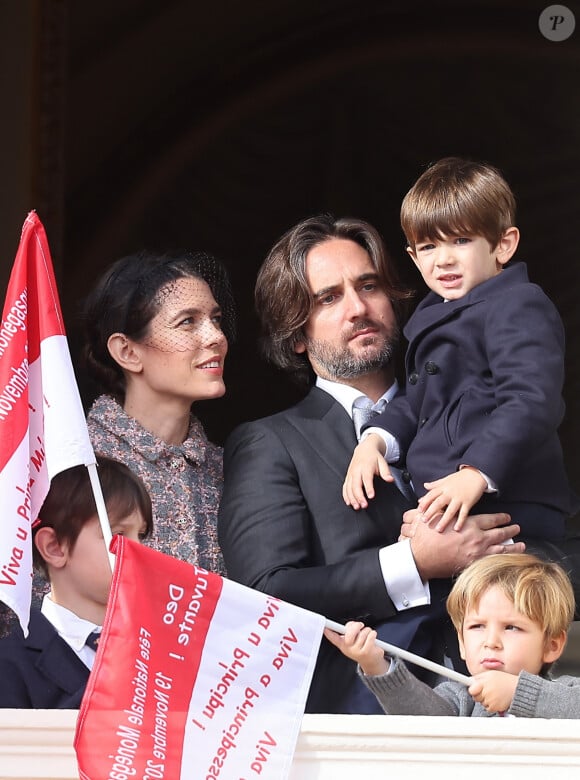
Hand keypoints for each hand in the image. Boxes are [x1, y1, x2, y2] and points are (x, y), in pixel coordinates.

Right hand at [323, 620, 388, 676]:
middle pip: (350, 632)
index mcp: (343, 644)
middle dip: (357, 626)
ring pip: (363, 632)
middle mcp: (349, 648)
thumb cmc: (361, 647)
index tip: (324, 627)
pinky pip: (371, 636)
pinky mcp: (367, 651)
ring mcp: (357, 651)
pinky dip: (373, 634)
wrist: (371, 661)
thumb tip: (351, 625)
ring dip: (367, 631)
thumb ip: (349, 630)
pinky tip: (372, 638)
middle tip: (360, 626)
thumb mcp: (352, 640)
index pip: (334, 638)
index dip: (328, 632)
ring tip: (367, 636)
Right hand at [343, 434, 392, 509]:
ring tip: (357, 506)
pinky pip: (345, 487)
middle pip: (356, 485)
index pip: (366, 478)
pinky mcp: (347, 477)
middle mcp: (356, 470)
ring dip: (352, 498)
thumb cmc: (374, 457)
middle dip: (359, 496)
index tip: (371, 496)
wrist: (364, 449)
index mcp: (365, 466)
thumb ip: (386, 472)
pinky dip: (345, 495)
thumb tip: (390, 479)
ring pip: (349, 487)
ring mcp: (350, 474)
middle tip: (364, 505)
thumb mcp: (382, 462)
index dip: (368, 488)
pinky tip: (349, 502)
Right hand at [399, 509, 524, 579]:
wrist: (421, 557)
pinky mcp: (472, 565)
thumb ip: (445, 509)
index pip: (491, 519)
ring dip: (512, 547)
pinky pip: (492, 562)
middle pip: (499, 533)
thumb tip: (446, 502)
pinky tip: (507, 561)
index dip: (501, 518)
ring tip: (522, 545)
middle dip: (510, 530)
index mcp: (469, 524)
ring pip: (500, 549)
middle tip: (517, 528)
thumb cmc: (426, 536)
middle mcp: (476, 538)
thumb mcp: (436, 516)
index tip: (507, 517)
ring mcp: (476, 553)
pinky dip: (502, 561)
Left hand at [419, 468, 486, 531]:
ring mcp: (459, 498)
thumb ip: (435, 484)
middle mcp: (450, 493)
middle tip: (424, 521)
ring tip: (439, 529)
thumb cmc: (460, 478)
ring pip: (450, 510)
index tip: (419, 510)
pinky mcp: (468, 502)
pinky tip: (456, 528)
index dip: (424, 502)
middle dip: (431, 512)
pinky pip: (464, 513)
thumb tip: (425, 485)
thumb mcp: (446, 479)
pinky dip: (460, 521)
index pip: (431, 495)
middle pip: (438, 503)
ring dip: (444, 520)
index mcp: (443, 487)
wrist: (476, 474)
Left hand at [468, 670, 518, 713]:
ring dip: (486, 700)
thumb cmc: (504, 680)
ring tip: (494, 694)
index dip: (472, 690)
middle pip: (475, 697)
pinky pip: (488, 708)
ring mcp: (490, 700)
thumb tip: (470, 681)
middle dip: (479, 695)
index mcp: (484, 682)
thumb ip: (479, 678)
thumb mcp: (490, 674)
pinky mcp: (495, 707)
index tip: (473, 689)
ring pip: (482, 703)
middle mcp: (486, 691)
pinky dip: (491, 705)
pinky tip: (497, 699)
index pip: (471, 690)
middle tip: (487, 690)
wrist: (517, 688)